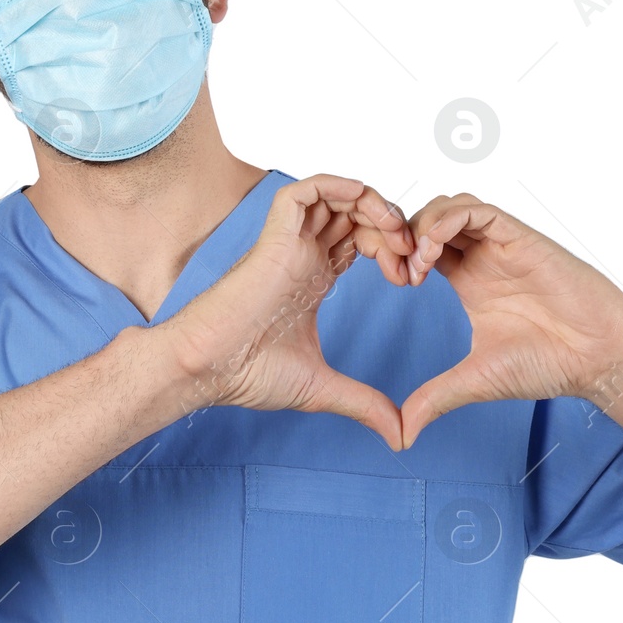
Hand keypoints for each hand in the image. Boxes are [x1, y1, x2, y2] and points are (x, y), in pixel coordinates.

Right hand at [159, 175, 416, 449]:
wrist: (211, 368)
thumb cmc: (249, 374)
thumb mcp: (324, 388)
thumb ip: (365, 404)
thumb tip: (401, 437)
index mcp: (312, 278)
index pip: (360, 241)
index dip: (392, 250)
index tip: (411, 279)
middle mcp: (302, 254)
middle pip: (355, 215)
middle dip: (391, 226)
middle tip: (411, 254)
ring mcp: (288, 242)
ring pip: (336, 195)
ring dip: (372, 204)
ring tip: (394, 232)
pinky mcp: (274, 235)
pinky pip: (305, 190)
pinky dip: (338, 185)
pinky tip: (365, 207)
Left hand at [398, 193, 622, 447]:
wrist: (597, 359)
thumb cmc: (549, 364)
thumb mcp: (476, 380)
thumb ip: (435, 398)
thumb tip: (401, 434)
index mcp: (468, 280)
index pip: (421, 246)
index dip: (398, 254)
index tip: (394, 281)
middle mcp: (483, 256)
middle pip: (429, 218)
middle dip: (403, 234)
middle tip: (395, 266)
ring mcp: (501, 244)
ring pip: (450, 206)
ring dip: (422, 225)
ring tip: (416, 262)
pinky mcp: (521, 237)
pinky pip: (477, 210)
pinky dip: (447, 221)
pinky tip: (433, 252)